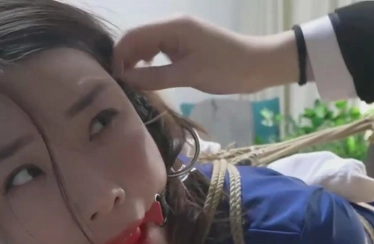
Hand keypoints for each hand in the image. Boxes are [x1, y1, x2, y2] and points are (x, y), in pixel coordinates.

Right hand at [113, 15, 298, 94]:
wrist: (260, 65)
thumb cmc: (226, 68)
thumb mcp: (189, 75)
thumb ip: (155, 77)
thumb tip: (125, 80)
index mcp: (173, 27)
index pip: (132, 36)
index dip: (118, 56)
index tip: (113, 80)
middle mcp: (173, 26)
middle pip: (137, 40)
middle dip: (125, 60)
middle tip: (120, 87)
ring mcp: (180, 36)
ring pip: (147, 46)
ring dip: (137, 63)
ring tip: (132, 86)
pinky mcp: (186, 46)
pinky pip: (160, 52)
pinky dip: (150, 65)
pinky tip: (149, 80)